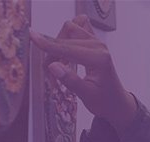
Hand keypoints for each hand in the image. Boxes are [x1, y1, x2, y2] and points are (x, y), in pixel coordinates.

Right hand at [30, 15, 135, 133]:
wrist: (117, 103)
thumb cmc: (104, 101)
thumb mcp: (86, 95)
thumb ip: (71, 80)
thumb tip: (53, 66)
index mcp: (99, 58)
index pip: (68, 48)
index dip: (48, 44)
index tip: (32, 37)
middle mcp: (99, 46)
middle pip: (66, 36)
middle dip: (52, 51)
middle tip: (50, 75)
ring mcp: (97, 43)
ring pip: (69, 31)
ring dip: (58, 45)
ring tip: (59, 67)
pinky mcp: (94, 43)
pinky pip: (74, 33)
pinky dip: (64, 42)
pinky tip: (64, 60)